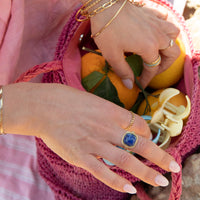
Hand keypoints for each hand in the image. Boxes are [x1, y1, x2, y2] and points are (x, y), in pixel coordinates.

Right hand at [3, 83, 179, 193]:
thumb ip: (110, 113)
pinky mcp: (80, 156)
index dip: (148, 133)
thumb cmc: (68, 100)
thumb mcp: (94, 101)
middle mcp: (107, 128)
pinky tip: (129, 190)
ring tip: (160, 182)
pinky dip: (117, 183)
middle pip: (140, 144)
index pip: (139, 125)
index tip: (149, 139)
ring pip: (126, 161)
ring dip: (145, 173)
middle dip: (160, 156)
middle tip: (174, 166)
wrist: (44, 106)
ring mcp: (94, 144)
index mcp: (111, 111)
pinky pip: (103, 172)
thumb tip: (123, 123)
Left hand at [90, 1, 179, 87]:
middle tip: (154, 70)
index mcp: (149, 47)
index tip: (141, 84)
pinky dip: (165, 27)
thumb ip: (123, 71)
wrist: (104, 5)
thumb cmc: (107, 30)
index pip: (153, 68)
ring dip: (169, 45)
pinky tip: (156, 32)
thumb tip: (130, 86)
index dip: (148, 78)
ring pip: (174, 34)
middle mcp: (157, 35)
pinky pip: (166, 20)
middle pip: (172, 52)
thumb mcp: (112, 55)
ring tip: (159, 52)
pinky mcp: (152, 13)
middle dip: (165, 65)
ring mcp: (156, 22)